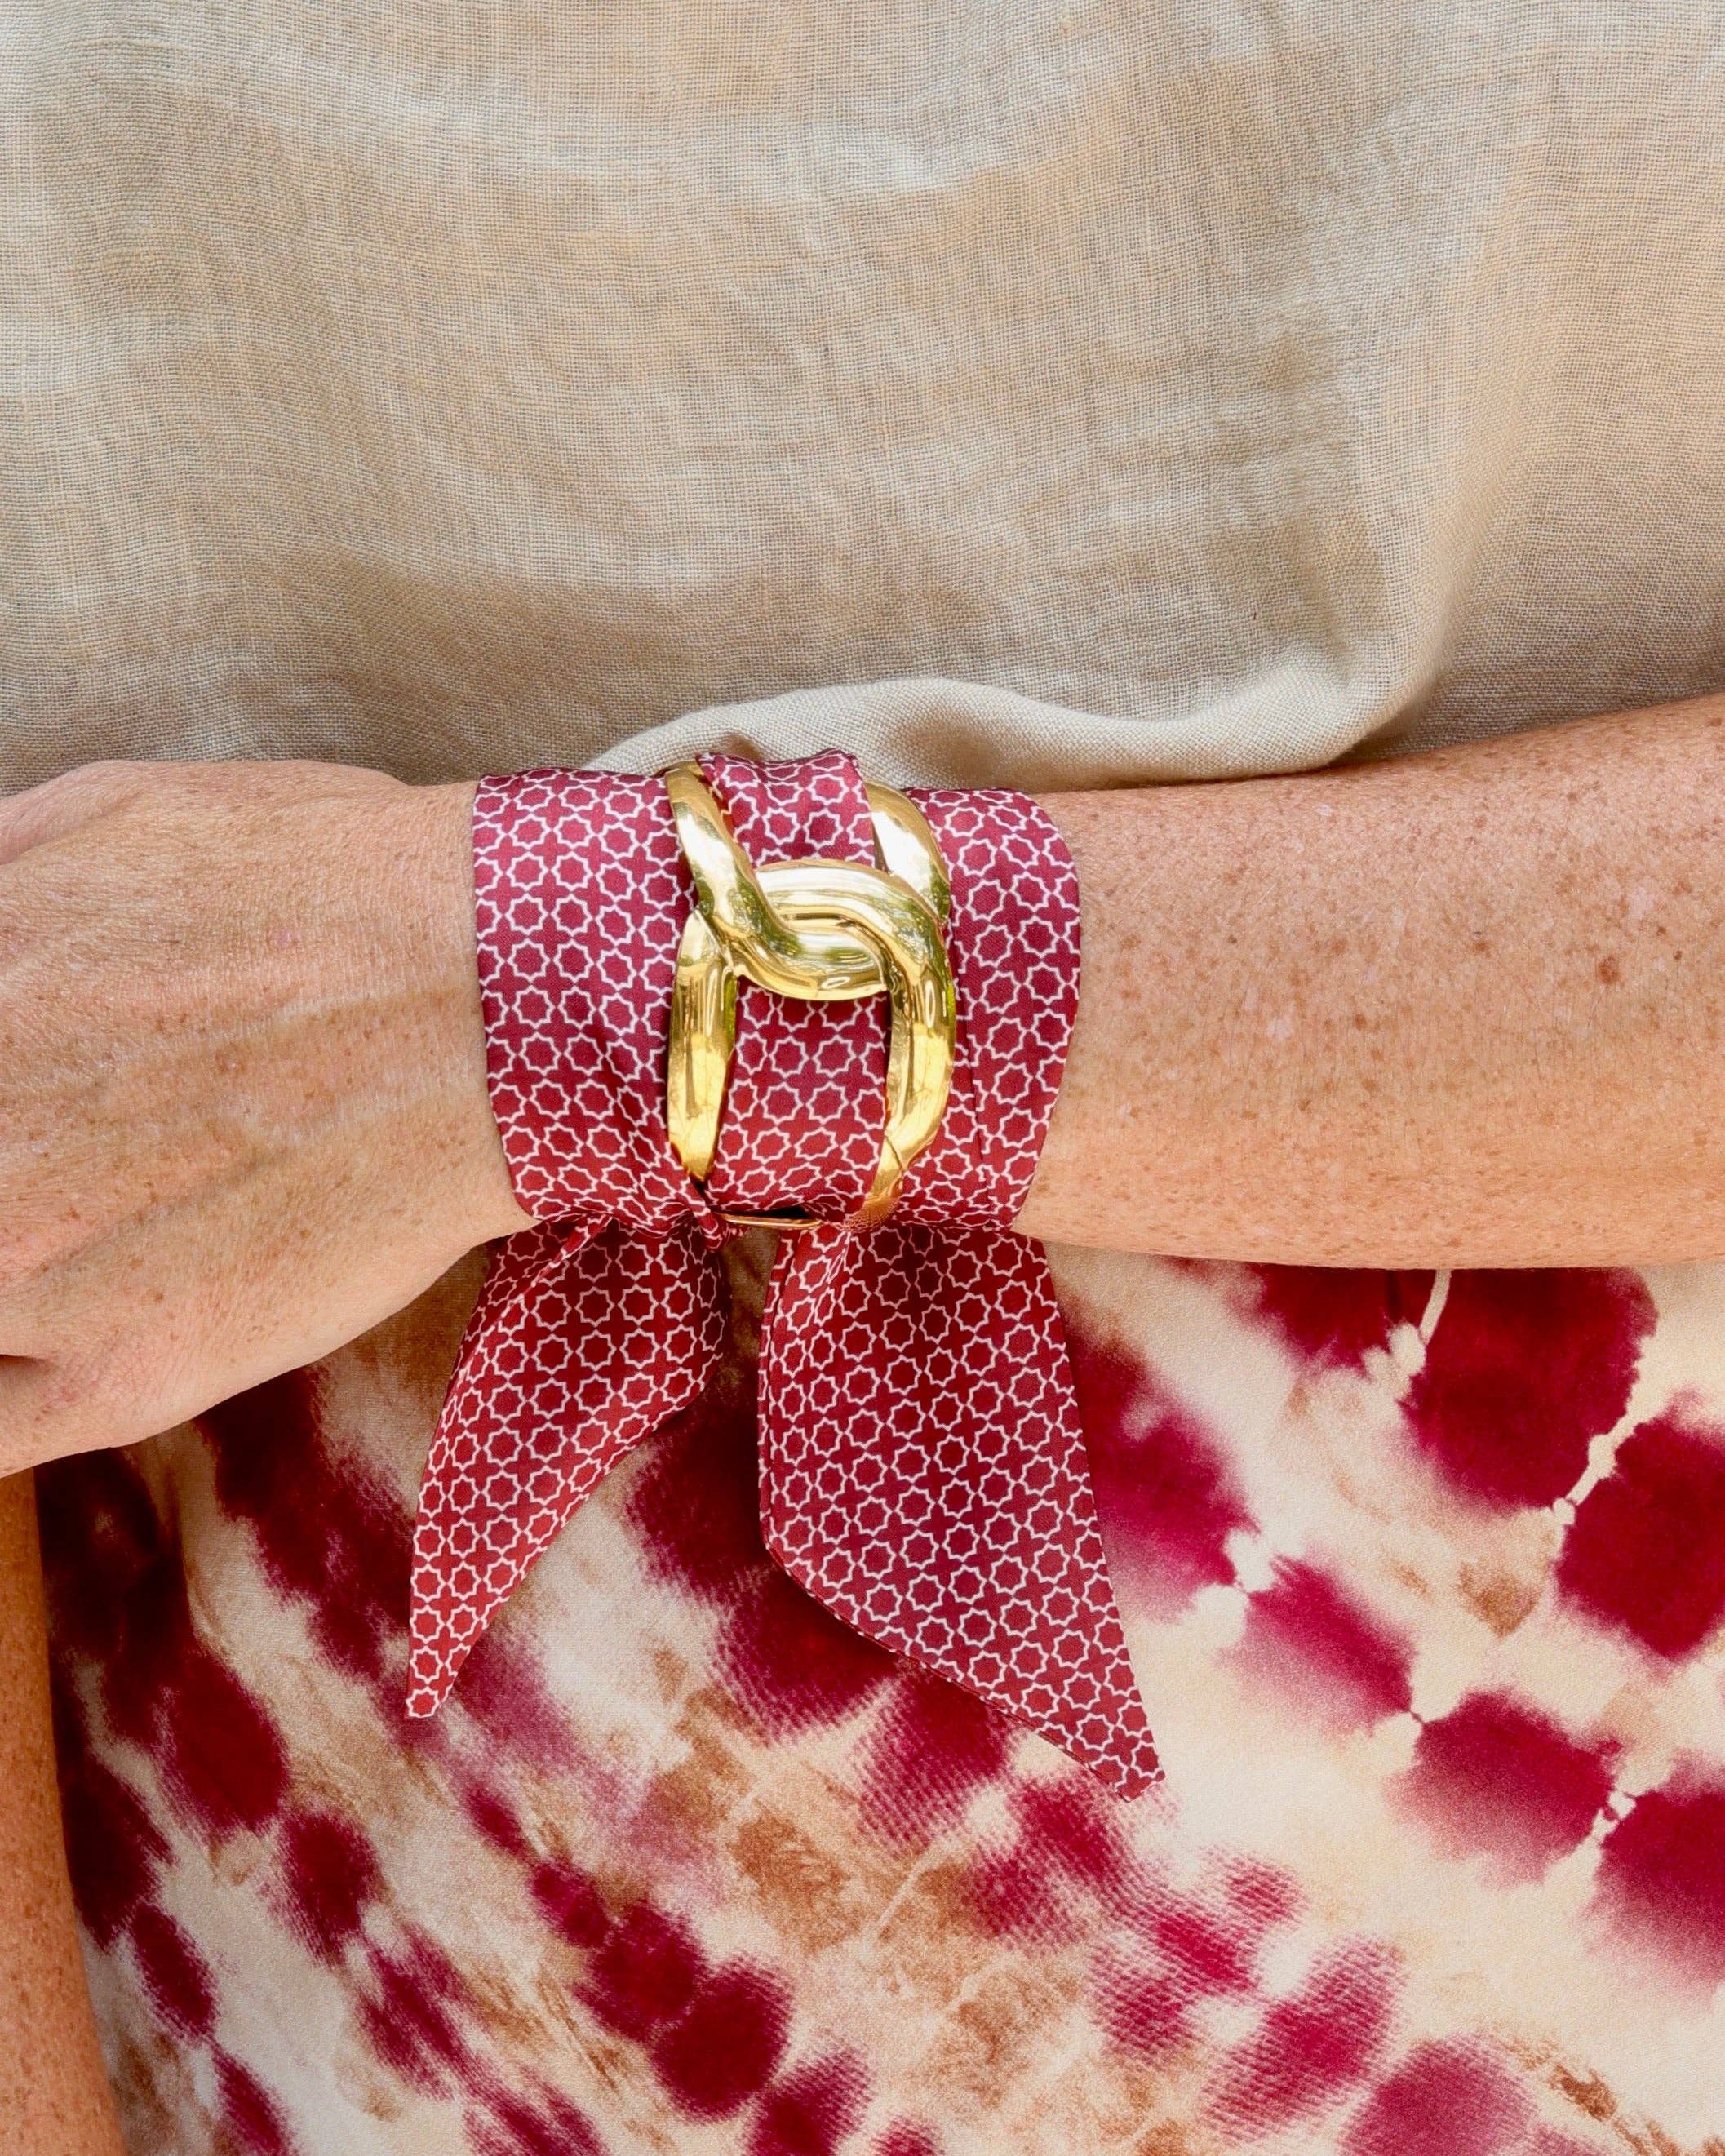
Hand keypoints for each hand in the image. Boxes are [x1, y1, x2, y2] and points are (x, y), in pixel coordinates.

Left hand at [0, 760, 530, 1472]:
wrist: (503, 1003)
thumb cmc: (326, 885)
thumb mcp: (99, 812)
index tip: (24, 1102)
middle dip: (10, 1172)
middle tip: (71, 1164)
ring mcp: (22, 1272)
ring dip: (17, 1274)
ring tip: (93, 1230)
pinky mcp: (122, 1377)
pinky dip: (2, 1389)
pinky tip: (47, 1338)